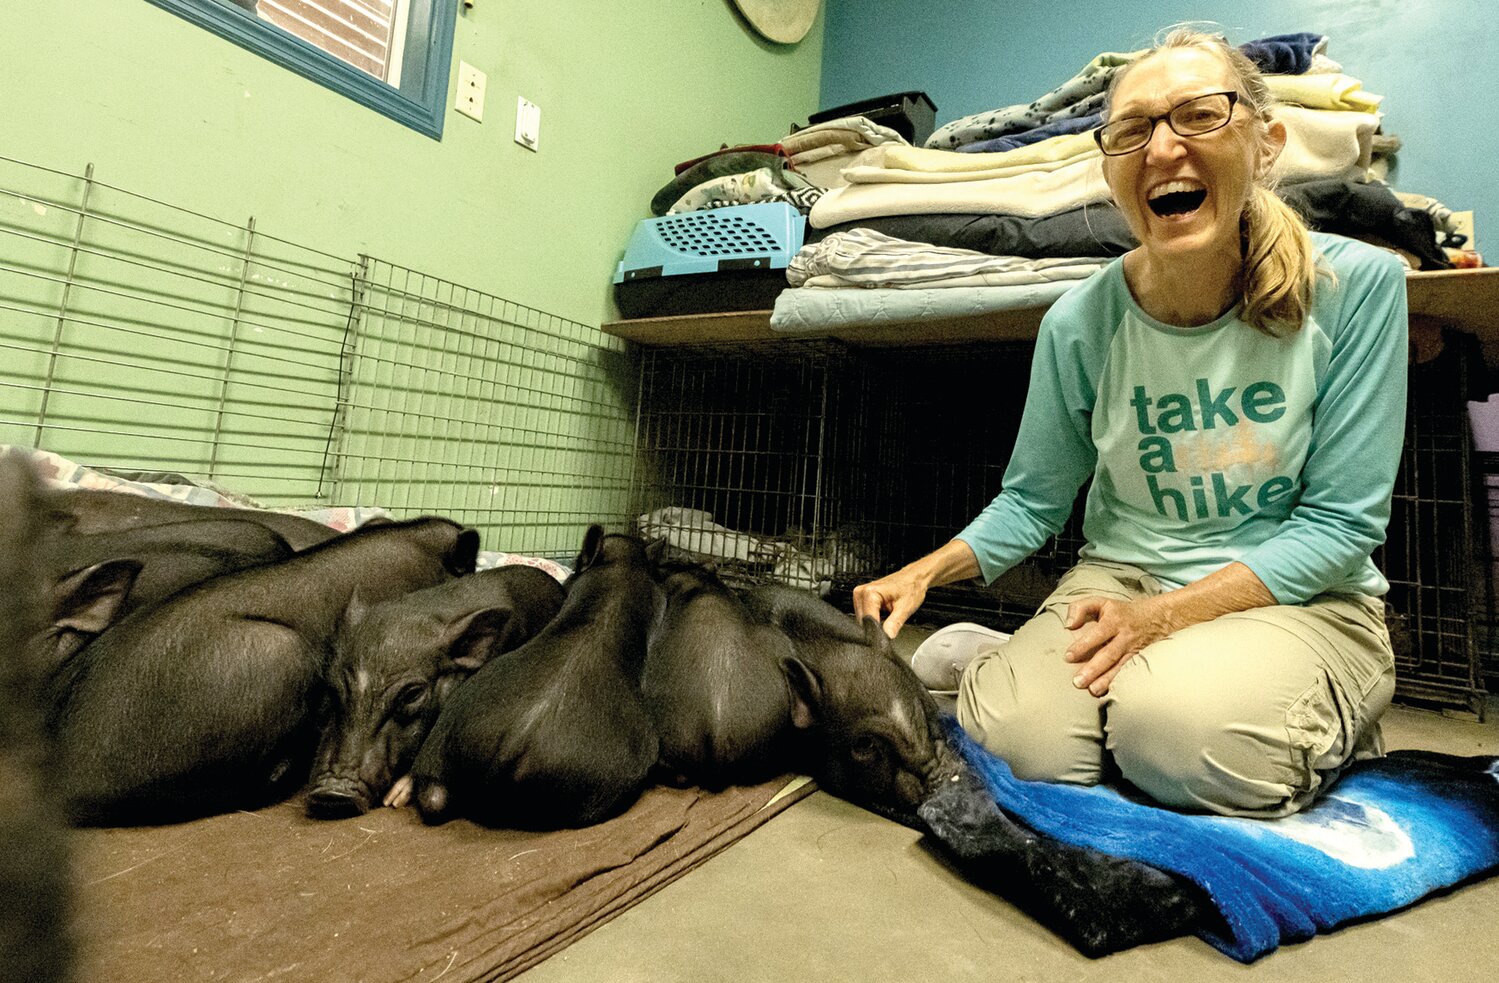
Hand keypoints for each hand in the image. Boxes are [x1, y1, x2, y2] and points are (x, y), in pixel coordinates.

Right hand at [852, 568, 929, 638]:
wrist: (914, 578)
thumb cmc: (911, 587)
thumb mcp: (905, 608)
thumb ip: (894, 623)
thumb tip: (886, 636)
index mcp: (870, 593)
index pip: (867, 621)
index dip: (877, 632)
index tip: (885, 638)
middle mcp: (861, 592)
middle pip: (863, 622)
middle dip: (875, 628)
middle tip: (890, 626)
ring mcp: (860, 594)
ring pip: (862, 620)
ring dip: (874, 623)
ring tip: (889, 617)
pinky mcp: (861, 597)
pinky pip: (864, 615)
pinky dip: (874, 619)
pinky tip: (884, 615)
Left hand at [1062, 595, 1177, 695]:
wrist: (1158, 617)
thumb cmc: (1121, 612)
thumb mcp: (1101, 602)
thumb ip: (1080, 608)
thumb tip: (1068, 625)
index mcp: (1114, 620)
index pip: (1097, 633)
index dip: (1083, 645)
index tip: (1068, 656)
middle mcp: (1125, 636)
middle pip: (1109, 654)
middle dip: (1093, 669)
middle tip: (1078, 681)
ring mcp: (1134, 650)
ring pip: (1120, 666)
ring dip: (1106, 679)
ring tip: (1093, 690)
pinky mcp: (1140, 660)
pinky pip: (1130, 673)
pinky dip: (1121, 683)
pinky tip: (1109, 692)